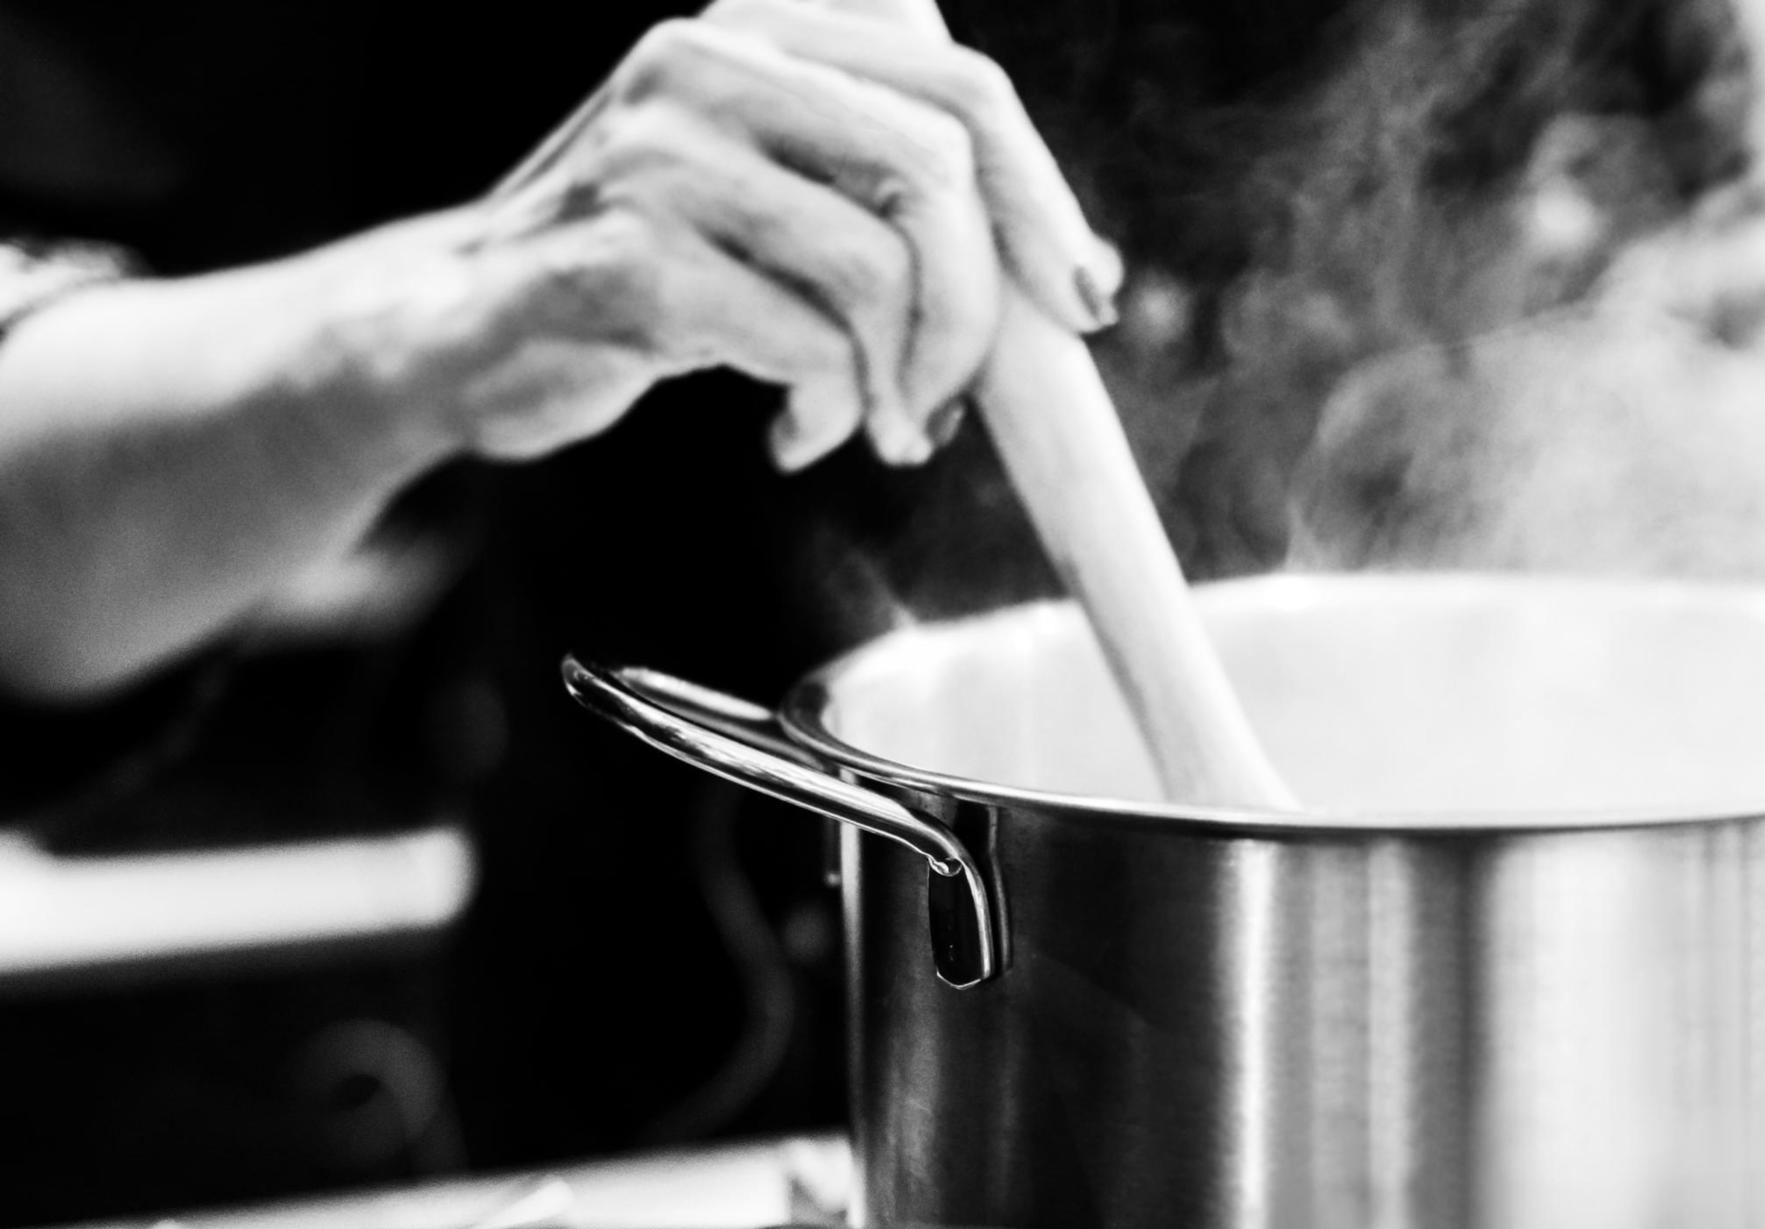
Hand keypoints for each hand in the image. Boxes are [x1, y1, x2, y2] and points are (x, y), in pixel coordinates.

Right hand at [408, 0, 1121, 470]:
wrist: (463, 332)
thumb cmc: (652, 275)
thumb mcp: (779, 198)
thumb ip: (893, 193)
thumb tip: (1076, 268)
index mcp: (764, 31)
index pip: (962, 88)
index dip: (1046, 203)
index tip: (1083, 303)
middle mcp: (709, 61)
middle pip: (937, 169)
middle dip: (979, 316)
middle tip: (950, 402)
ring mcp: (660, 153)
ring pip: (881, 267)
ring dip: (903, 382)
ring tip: (866, 426)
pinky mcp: (629, 257)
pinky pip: (806, 345)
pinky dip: (827, 413)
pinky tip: (789, 436)